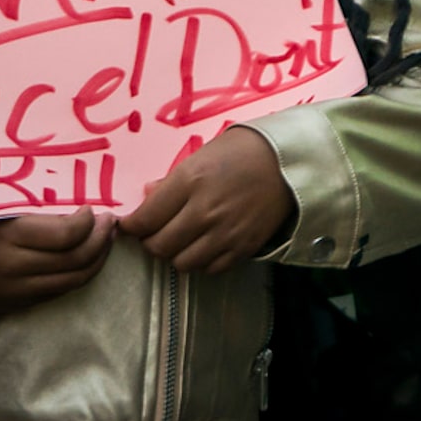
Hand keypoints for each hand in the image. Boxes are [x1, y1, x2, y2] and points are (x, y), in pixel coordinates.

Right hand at [0, 208, 116, 316]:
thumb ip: (26, 202)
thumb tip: (70, 186)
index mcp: (8, 238)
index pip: (66, 236)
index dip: (89, 222)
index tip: (94, 208)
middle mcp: (16, 269)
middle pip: (76, 260)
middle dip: (101, 240)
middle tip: (110, 222)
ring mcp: (17, 292)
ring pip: (73, 280)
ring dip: (97, 259)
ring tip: (105, 239)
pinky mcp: (17, 305)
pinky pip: (58, 292)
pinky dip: (78, 274)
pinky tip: (85, 258)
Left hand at [118, 127, 295, 276]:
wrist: (290, 163)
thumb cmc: (243, 151)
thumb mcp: (202, 155)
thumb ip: (172, 180)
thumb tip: (147, 196)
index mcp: (190, 181)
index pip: (145, 219)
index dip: (132, 226)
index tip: (130, 224)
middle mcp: (204, 211)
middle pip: (159, 246)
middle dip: (150, 241)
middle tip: (154, 232)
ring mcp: (225, 233)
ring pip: (182, 263)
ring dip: (175, 254)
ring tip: (180, 240)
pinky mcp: (242, 248)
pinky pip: (210, 269)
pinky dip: (201, 262)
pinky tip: (203, 246)